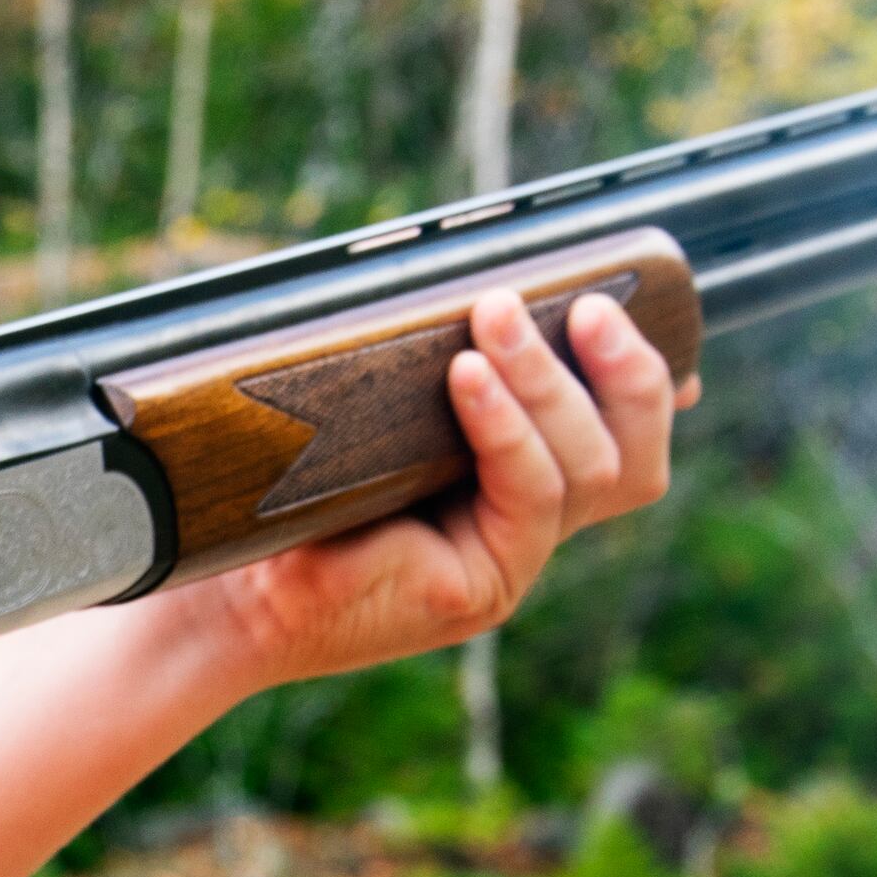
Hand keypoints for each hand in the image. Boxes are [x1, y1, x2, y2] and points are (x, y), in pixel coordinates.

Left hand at [155, 286, 688, 697]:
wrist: (226, 592)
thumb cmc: (284, 496)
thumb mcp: (372, 416)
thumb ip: (426, 368)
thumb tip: (465, 284)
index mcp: (514, 487)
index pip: (619, 441)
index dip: (650, 382)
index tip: (632, 308)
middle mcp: (526, 530)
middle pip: (633, 459)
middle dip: (626, 371)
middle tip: (587, 302)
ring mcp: (511, 562)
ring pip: (590, 470)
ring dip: (550, 381)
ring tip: (496, 316)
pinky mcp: (482, 589)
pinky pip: (527, 496)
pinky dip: (505, 428)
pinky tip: (468, 376)